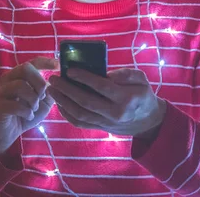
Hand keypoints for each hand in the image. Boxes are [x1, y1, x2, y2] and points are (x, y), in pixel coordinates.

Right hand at [0, 57, 57, 154]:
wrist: (9, 133)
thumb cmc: (26, 114)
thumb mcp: (44, 103)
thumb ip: (51, 92)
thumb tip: (61, 83)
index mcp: (19, 76)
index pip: (32, 62)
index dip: (45, 62)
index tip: (58, 65)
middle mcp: (9, 80)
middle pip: (25, 68)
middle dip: (38, 82)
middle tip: (42, 96)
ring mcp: (2, 92)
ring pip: (20, 85)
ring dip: (33, 99)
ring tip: (34, 108)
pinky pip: (15, 105)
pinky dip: (27, 112)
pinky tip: (29, 116)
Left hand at [47, 68, 166, 137]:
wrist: (147, 121)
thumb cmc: (142, 94)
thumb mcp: (141, 79)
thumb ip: (125, 74)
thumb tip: (104, 73)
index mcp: (126, 98)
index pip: (102, 87)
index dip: (84, 78)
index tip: (70, 70)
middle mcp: (115, 113)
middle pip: (86, 102)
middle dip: (67, 90)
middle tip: (54, 79)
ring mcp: (106, 123)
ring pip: (80, 114)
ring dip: (63, 102)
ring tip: (52, 90)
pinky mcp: (100, 128)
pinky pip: (79, 123)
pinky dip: (66, 113)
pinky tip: (59, 102)